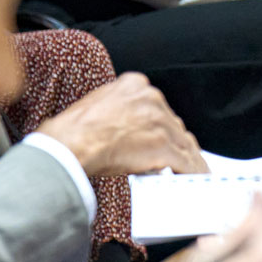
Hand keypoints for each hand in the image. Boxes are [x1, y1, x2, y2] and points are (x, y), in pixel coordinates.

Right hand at [38, 72, 206, 176]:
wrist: (66, 146)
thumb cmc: (71, 132)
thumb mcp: (96, 105)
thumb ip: (117, 110)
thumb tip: (125, 126)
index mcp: (134, 86)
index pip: (157, 106)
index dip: (162, 124)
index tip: (164, 133)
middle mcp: (151, 100)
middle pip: (173, 124)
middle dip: (175, 141)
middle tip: (176, 154)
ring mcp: (159, 123)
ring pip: (182, 142)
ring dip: (188, 157)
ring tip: (192, 168)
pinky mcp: (162, 146)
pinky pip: (184, 160)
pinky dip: (191, 170)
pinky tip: (195, 176)